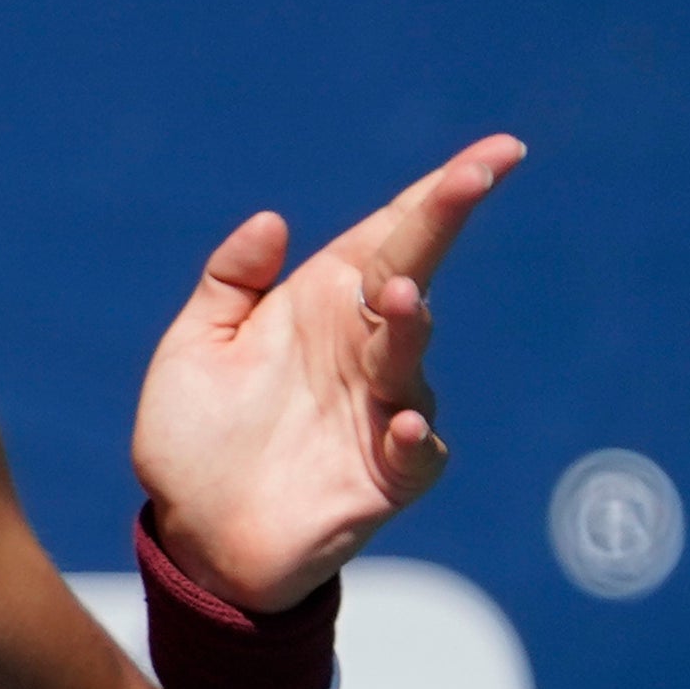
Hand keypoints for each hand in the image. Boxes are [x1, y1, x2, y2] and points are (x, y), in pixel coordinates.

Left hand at [129, 134, 523, 611]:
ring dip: (408, 325)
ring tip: (398, 296)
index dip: (438, 192)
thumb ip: (227, 284)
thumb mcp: (193, 351)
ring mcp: (382, 408)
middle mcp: (363, 348)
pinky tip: (399, 426)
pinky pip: (415, 453)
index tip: (496, 151)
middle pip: (413, 271)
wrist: (194, 538)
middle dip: (446, 220)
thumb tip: (271, 221)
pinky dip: (412, 438)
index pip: (390, 235)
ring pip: (409, 356)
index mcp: (321, 307)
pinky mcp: (387, 476)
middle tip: (477, 174)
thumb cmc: (196, 439)